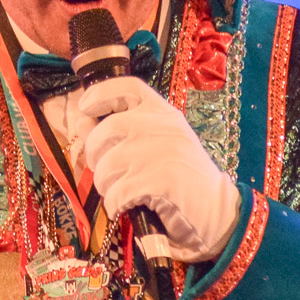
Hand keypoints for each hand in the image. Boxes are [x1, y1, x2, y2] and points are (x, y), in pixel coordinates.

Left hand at [77, 77, 240, 263]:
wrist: (218, 211)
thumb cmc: (182, 178)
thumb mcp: (157, 145)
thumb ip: (122, 132)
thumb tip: (81, 123)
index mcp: (163, 112)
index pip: (127, 87)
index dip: (100, 93)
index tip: (85, 107)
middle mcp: (161, 125)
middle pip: (104, 131)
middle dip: (95, 157)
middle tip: (106, 173)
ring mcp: (161, 151)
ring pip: (106, 166)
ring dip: (106, 186)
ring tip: (122, 194)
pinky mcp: (160, 180)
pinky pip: (117, 193)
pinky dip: (116, 205)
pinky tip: (128, 208)